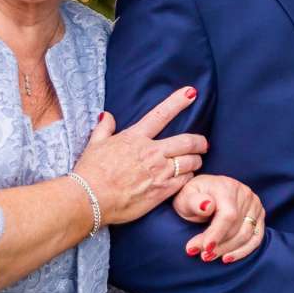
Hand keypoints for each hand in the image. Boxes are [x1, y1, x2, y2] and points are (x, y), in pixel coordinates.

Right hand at [78, 89, 209, 223]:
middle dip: (199, 141)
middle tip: (203, 143)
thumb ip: (104, 128)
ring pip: (190, 162)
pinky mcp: (162, 191)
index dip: (178, 101)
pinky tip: (187, 178)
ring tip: (196, 162)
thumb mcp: (94, 145)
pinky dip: (189, 177)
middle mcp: (151, 152)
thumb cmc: (90, 172)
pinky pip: (185, 181)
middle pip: (187, 141)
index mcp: (135, 137)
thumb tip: (107, 116)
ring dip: (196, 160)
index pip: (161, 114)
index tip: (191, 93)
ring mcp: (159, 172)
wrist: (90, 199)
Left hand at [175, 176, 266, 264]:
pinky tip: (227, 258)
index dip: (217, 233)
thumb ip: (193, 202)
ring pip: (246, 235)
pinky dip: (243, 251)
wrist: (202, 194)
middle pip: (237, 227)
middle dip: (218, 245)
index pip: (228, 215)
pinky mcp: (259, 216)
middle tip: (202, 255)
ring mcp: (254, 205)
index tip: (205, 248)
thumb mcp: (185, 197)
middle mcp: (245, 194)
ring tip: (209, 257)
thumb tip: (207, 206)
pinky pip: (256, 238)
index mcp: (226, 187)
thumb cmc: (191, 198)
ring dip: (228, 250)